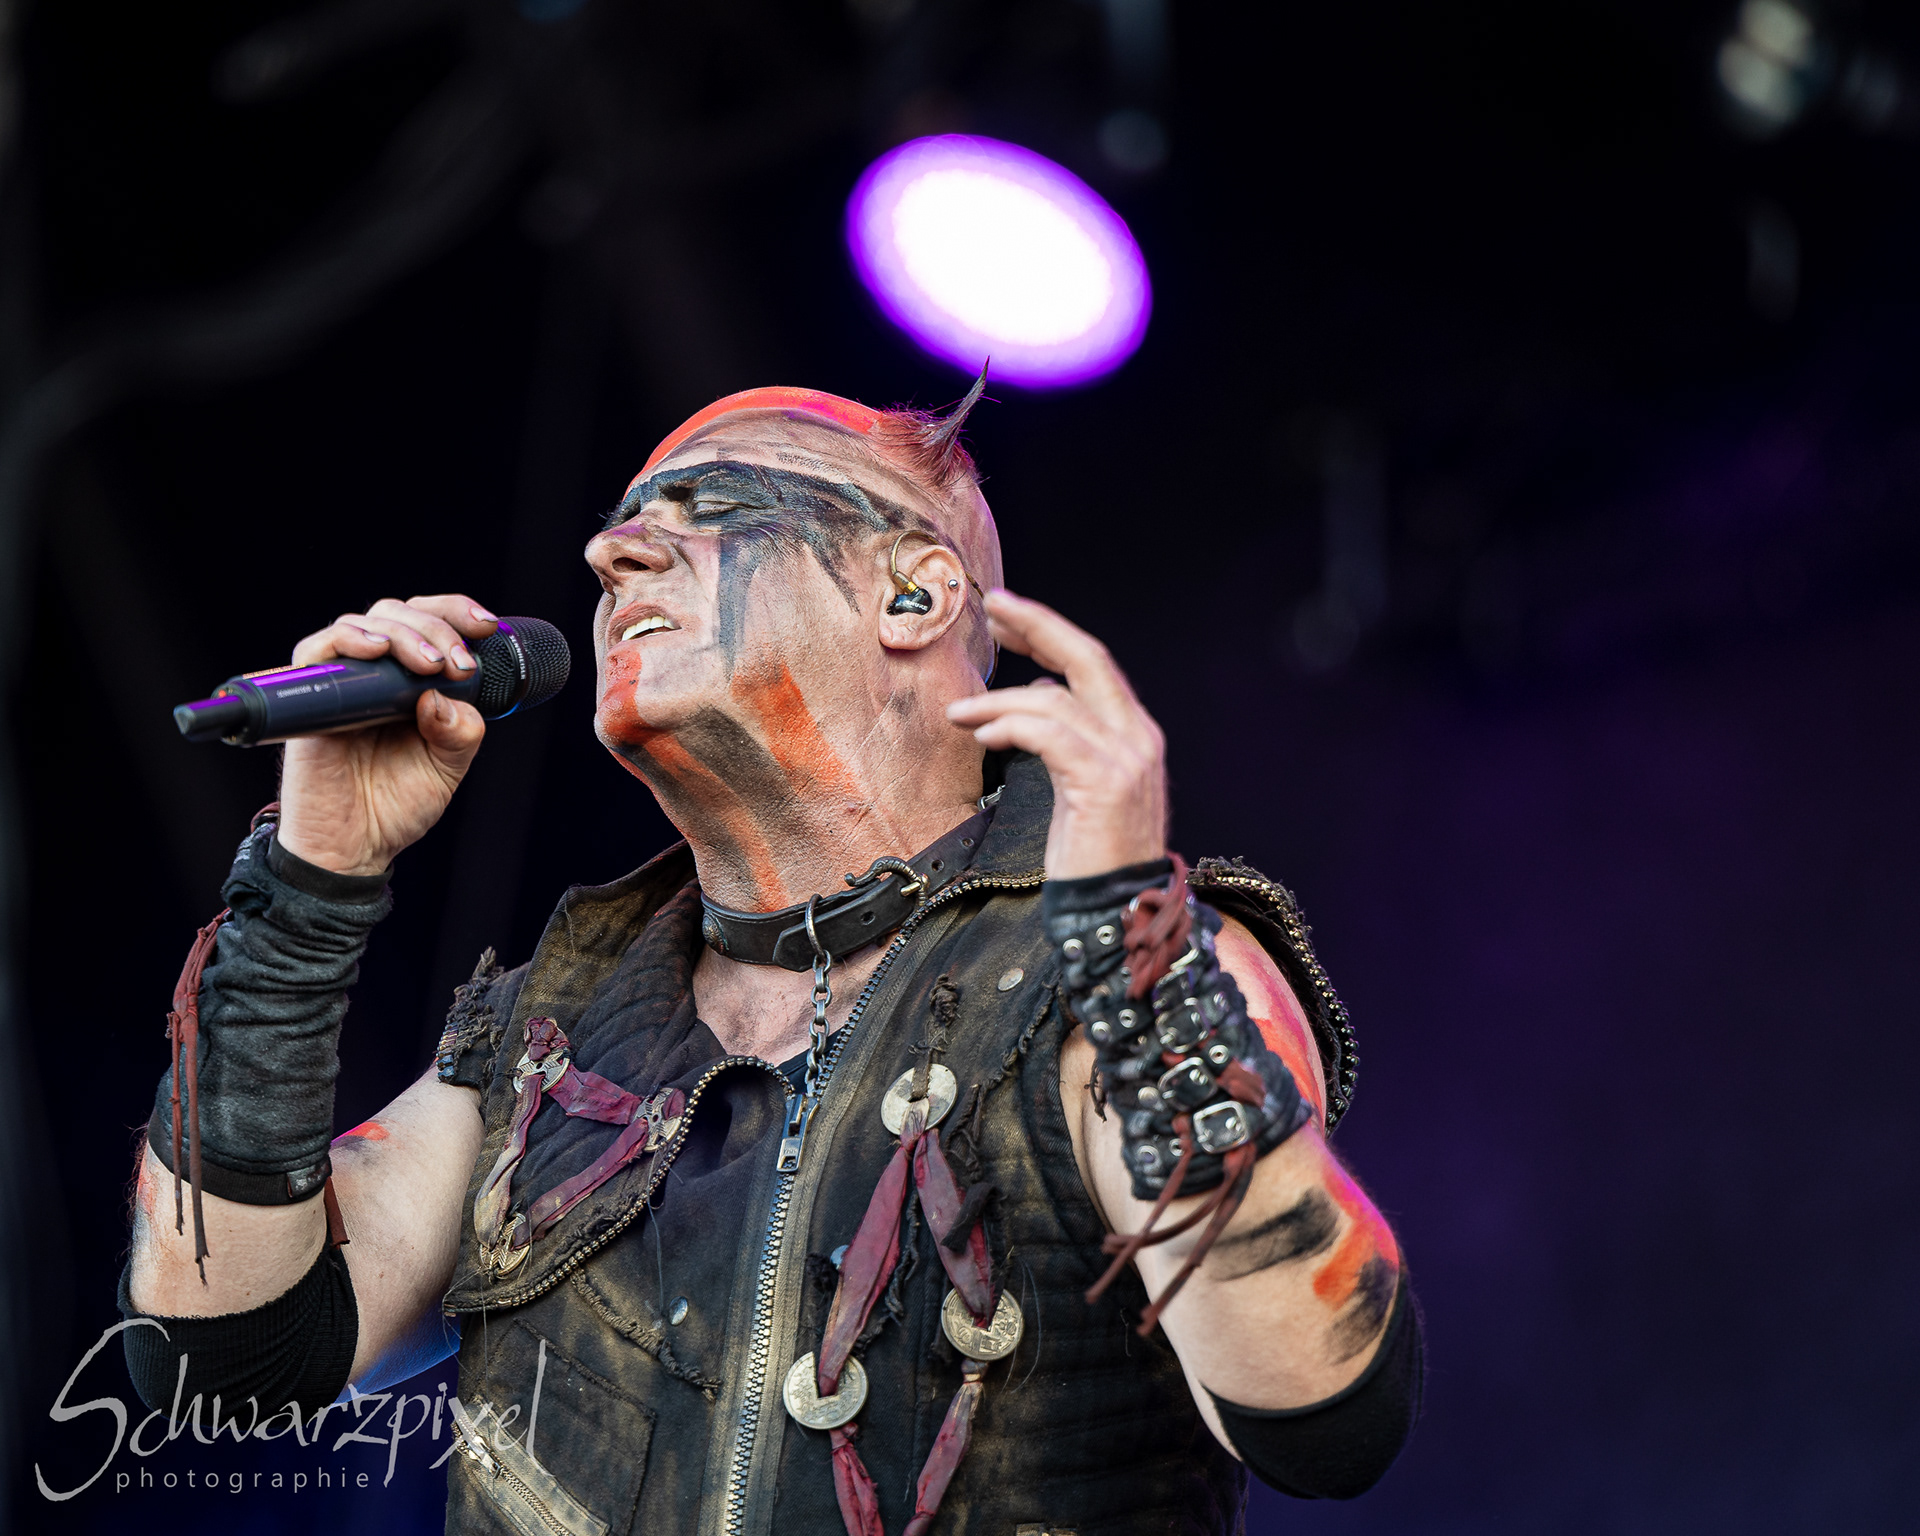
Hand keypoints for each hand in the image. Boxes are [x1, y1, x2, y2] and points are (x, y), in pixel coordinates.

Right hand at [275, 596, 498, 875]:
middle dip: (437, 626)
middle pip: (399, 613)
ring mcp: (342, 683)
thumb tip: (441, 695)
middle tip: (457, 664)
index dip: (455, 613)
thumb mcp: (448, 766)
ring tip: (431, 664)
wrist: (354, 847)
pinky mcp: (311, 698)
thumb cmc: (394, 805)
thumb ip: (460, 731)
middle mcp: (375, 675)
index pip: (428, 624)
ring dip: (404, 633)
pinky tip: (376, 650)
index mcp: (411, 682)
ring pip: (365, 623)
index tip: (487, 626)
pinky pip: (317, 649)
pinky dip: (348, 639)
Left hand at [944, 589, 1166, 878]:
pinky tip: (983, 735)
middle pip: (1087, 657)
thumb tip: (1036, 697)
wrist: (1117, 912)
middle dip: (1037, 627)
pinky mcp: (1104, 783)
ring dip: (997, 701)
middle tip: (993, 609)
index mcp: (1133, 733)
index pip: (1093, 663)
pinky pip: (1049, 734)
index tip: (1008, 613)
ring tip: (959, 714)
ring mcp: (1127, 758)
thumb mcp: (1079, 784)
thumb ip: (1066, 738)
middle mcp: (1138, 736)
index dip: (1049, 632)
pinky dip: (1010, 726)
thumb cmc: (1092, 855)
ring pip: (1056, 700)